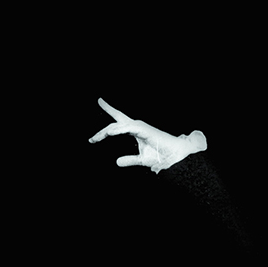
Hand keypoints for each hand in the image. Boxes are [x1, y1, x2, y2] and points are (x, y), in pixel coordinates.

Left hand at [88, 98, 206, 172]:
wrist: (175, 156)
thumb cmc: (161, 155)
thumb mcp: (141, 159)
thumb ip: (129, 159)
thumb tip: (117, 162)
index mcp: (135, 131)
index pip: (118, 122)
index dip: (109, 111)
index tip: (98, 105)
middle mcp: (136, 126)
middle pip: (115, 123)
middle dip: (102, 131)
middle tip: (91, 139)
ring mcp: (140, 127)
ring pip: (118, 126)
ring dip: (106, 132)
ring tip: (95, 138)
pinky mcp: (144, 130)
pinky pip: (127, 128)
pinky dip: (117, 130)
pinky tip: (108, 133)